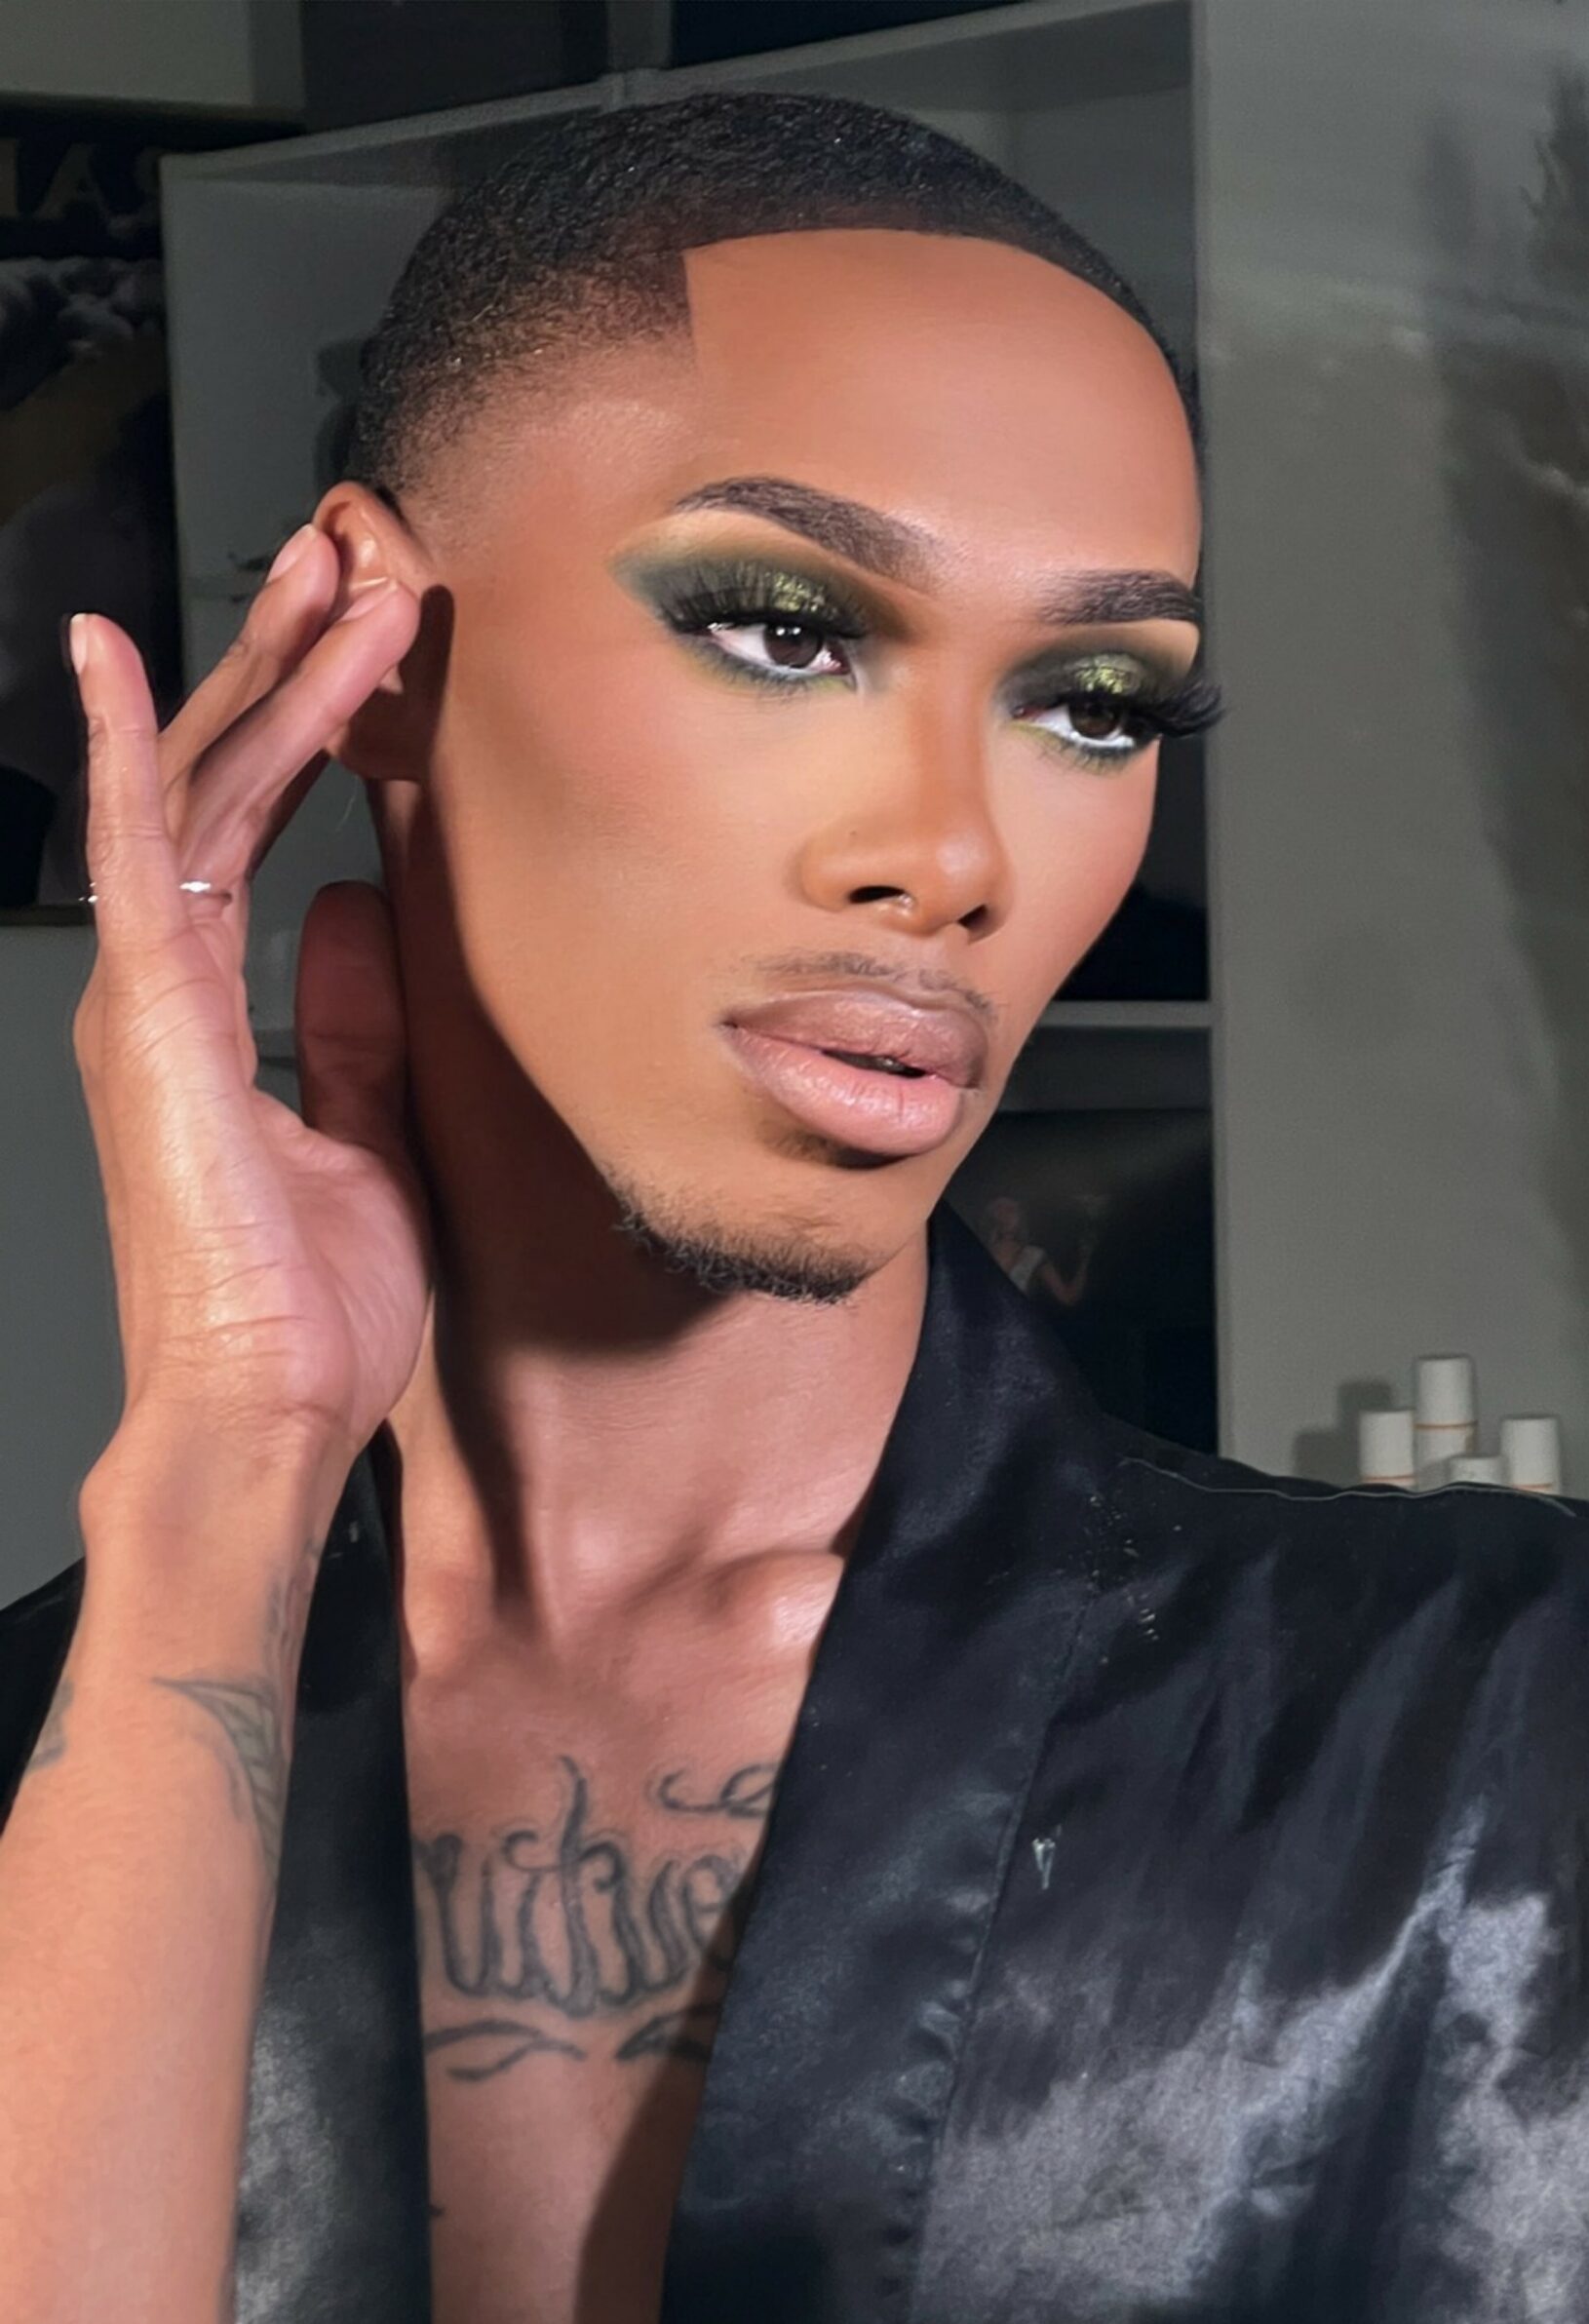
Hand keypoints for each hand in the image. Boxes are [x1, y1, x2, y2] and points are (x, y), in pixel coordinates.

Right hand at [70, 529, 433, 1464]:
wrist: (267, 1410)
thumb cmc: (309, 1309)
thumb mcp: (368, 1138)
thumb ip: (353, 1026)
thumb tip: (358, 916)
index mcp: (208, 1006)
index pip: (254, 824)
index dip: (309, 727)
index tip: (371, 646)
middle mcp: (163, 980)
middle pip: (226, 779)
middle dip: (289, 661)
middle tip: (349, 556)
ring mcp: (146, 988)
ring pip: (203, 788)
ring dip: (269, 673)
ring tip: (335, 568)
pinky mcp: (148, 1010)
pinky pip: (138, 849)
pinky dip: (134, 746)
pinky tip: (125, 651)